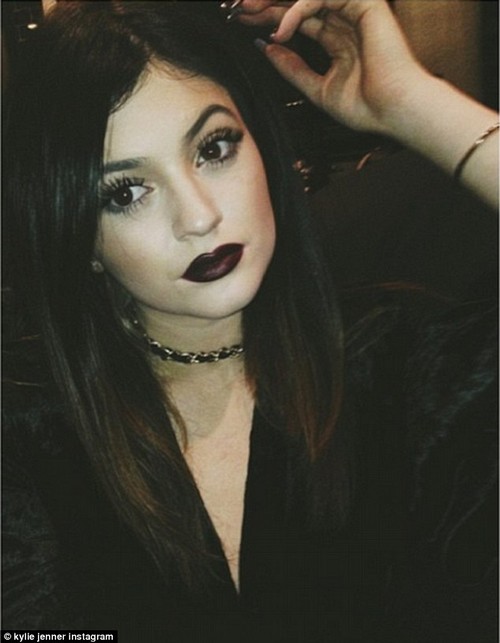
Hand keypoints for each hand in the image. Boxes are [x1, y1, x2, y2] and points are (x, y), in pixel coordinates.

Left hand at [236, 0, 428, 135]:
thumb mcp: (316, 88)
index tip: (241, 22)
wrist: (393, 111)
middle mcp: (344, 21)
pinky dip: (297, 12)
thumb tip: (266, 48)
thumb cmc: (365, 107)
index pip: (296, 20)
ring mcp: (354, 10)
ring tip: (248, 11)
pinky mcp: (363, 3)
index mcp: (337, 40)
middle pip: (298, 3)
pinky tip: (280, 31)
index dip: (268, 19)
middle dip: (265, 4)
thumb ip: (292, 68)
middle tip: (236, 8)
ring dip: (274, 2)